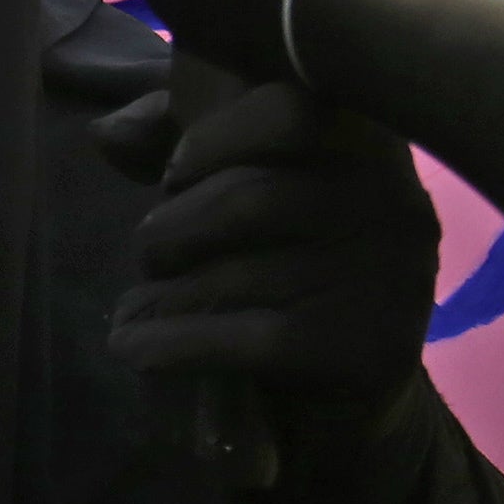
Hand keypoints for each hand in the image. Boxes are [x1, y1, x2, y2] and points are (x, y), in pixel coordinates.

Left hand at [106, 81, 439, 401]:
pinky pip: (245, 338)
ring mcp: (388, 280)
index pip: (290, 110)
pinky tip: (135, 347)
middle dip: (173, 228)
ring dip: (163, 294)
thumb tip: (108, 134)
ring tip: (139, 306)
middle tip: (151, 253)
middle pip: (249, 199)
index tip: (175, 174)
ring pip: (238, 275)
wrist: (352, 394)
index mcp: (368, 145)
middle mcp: (394, 204)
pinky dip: (169, 344)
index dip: (213, 138)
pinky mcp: (364, 350)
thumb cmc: (286, 267)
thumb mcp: (242, 186)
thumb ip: (175, 139)